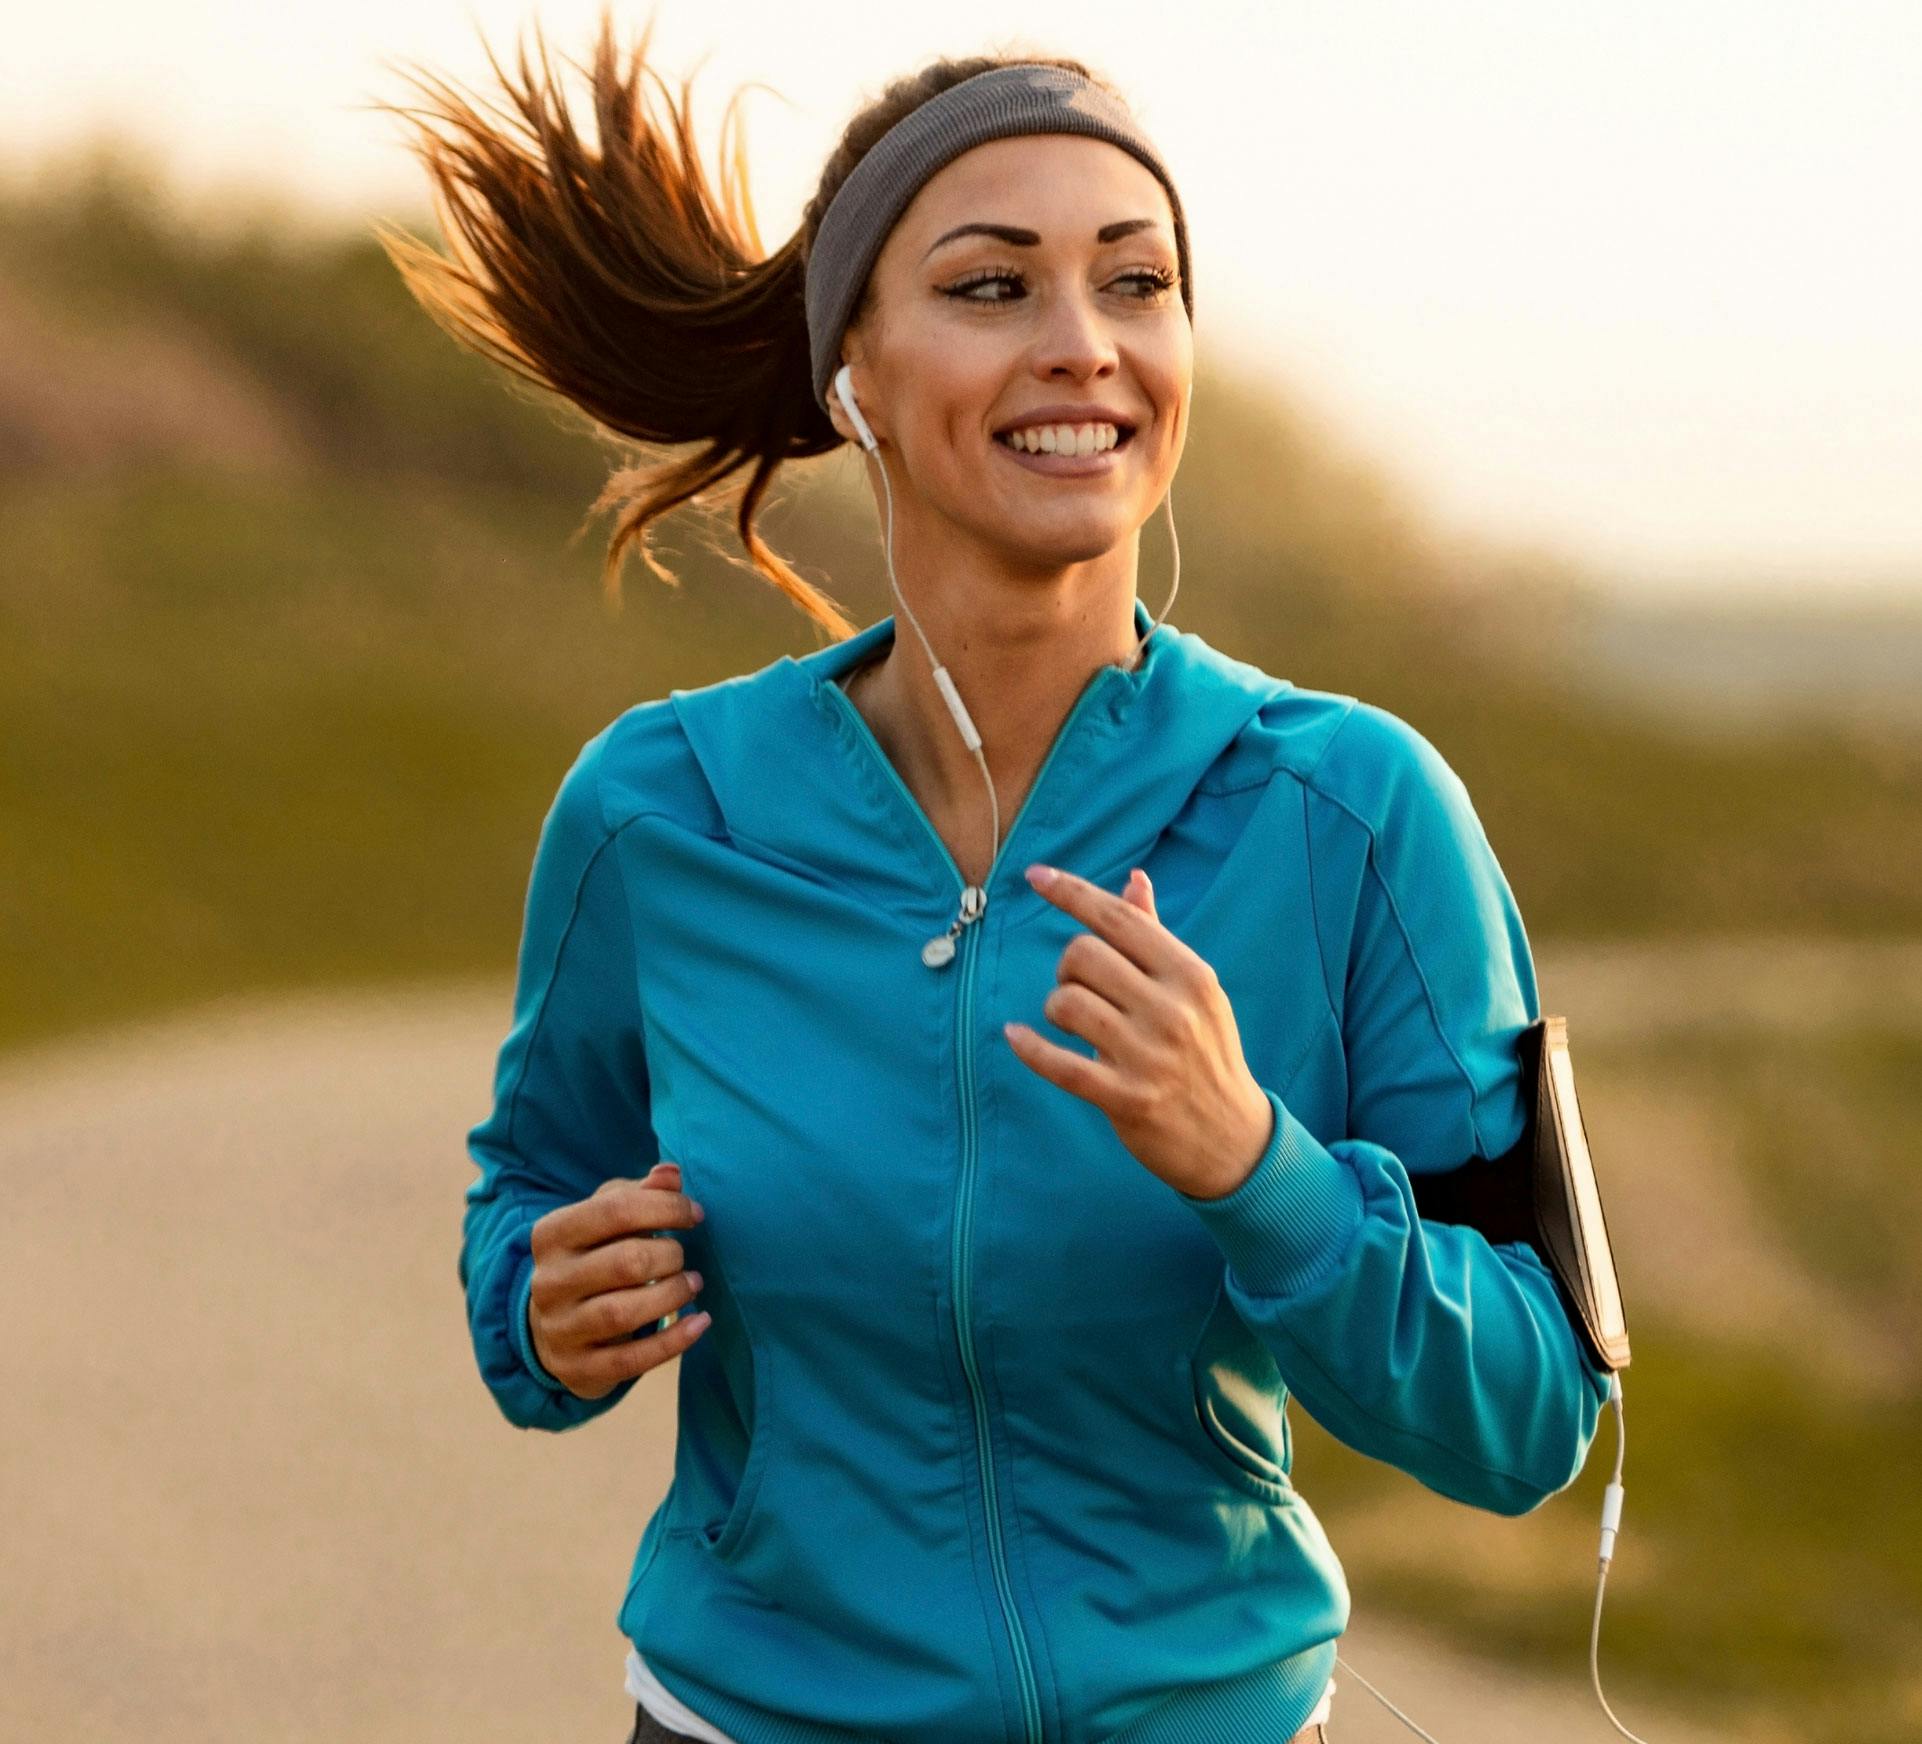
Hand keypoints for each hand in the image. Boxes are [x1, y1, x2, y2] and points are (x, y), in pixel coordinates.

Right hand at [527, 1160, 709, 1398]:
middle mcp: (548, 1281)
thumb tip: (669, 1173)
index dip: (665, 1207)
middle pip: (625, 1262)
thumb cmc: (592, 1258)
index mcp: (552, 1234)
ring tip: (693, 1284)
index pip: (614, 1210)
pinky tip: (700, 1323)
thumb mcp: (605, 1219)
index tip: (694, 1214)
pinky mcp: (578, 1369)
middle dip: (670, 1255)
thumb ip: (638, 1193)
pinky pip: (631, 1361)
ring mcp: (560, 1329)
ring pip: (625, 1313)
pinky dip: (674, 1342)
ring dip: (672, 1295)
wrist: (552, 1328)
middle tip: (684, 1256)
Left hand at [1004, 864, 1274, 1199]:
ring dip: (1056, 1009)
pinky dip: (1029, 1048)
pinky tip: (1016, 1037)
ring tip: (1071, 1023)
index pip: (1119, 919)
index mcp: (1189, 974)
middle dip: (1066, 967)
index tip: (1034, 876)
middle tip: (1079, 988)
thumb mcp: (1194, 991)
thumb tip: (1133, 880)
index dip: (1071, 892)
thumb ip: (1156, 937)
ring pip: (1066, 1003)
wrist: (1233, 1138)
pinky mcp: (1127, 1099)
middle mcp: (1172, 1009)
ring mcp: (1149, 1056)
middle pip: (1082, 955)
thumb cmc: (1206, 1052)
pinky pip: (1059, 1064)